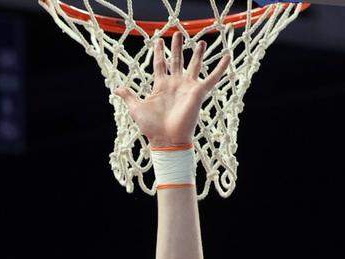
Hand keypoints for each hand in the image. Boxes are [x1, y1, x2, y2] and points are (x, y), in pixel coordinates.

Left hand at [114, 33, 230, 147]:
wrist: (166, 139)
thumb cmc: (151, 127)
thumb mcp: (136, 108)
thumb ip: (129, 96)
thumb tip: (116, 89)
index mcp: (161, 86)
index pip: (160, 64)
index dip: (158, 52)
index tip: (158, 41)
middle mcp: (175, 84)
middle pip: (176, 60)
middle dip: (176, 47)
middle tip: (177, 34)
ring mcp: (187, 87)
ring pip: (194, 65)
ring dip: (198, 54)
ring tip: (201, 41)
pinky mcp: (199, 92)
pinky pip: (213, 78)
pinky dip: (221, 68)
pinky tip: (228, 56)